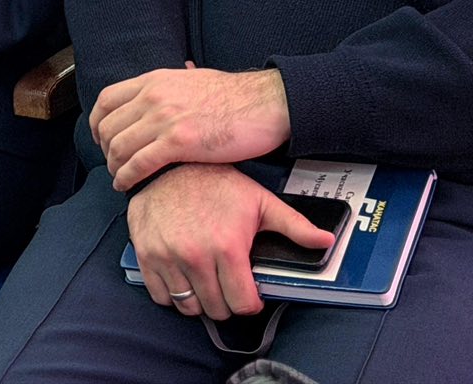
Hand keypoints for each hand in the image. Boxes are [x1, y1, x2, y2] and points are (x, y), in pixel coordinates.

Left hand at [91, 65, 291, 191]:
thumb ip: (170, 86)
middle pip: (109, 125)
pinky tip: (126, 185)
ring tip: (118, 178)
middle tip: (112, 163)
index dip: (98, 122)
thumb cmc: (235, 95)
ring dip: (114, 166)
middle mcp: (153, 97)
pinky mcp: (179, 142)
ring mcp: (164, 118)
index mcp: (154, 81)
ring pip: (120, 145)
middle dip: (105, 148)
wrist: (266, 102)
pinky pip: (139, 162)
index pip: (106, 99)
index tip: (100, 137)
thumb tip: (163, 86)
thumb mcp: (191, 79)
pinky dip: (127, 176)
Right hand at [127, 163, 332, 320]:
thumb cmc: (216, 182)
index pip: (243, 304)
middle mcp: (195, 257)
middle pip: (216, 309)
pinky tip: (181, 276)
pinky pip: (160, 295)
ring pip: (188, 306)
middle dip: (225, 301)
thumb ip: (294, 226)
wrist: (168, 163)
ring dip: (199, 299)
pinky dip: (171, 293)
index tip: (247, 290)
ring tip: (204, 281)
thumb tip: (328, 242)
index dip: (250, 301)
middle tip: (226, 283)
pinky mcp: (145, 254)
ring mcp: (167, 257)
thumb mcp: (259, 200)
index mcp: (227, 248)